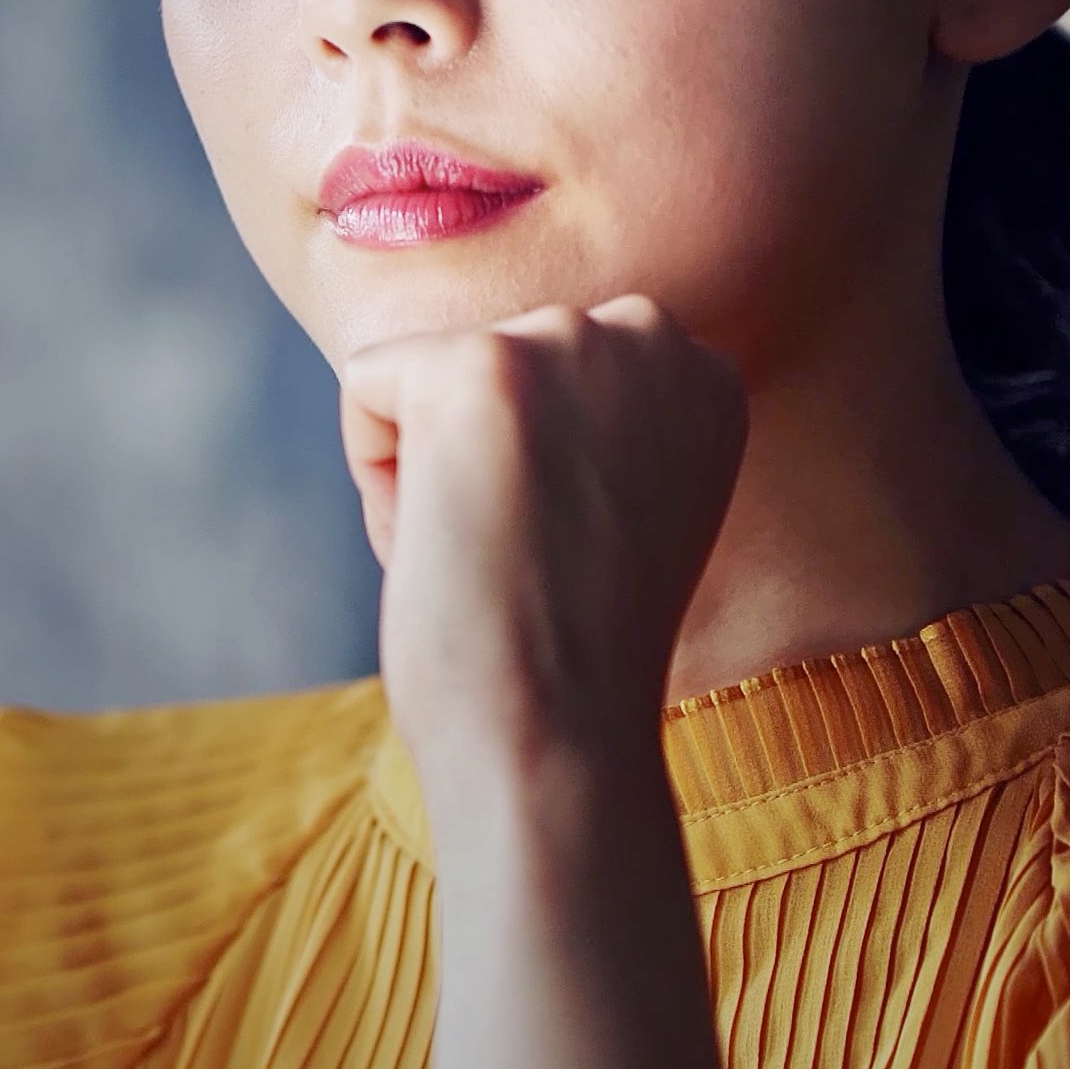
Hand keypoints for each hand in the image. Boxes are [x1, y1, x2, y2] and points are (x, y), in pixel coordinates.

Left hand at [337, 294, 746, 775]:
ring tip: (494, 555)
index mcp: (703, 373)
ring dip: (428, 470)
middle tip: (528, 560)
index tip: (570, 548)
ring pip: (423, 376)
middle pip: (485, 362)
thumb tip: (512, 383)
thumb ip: (595, 424)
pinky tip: (447, 540)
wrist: (561, 732)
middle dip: (475, 461)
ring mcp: (566, 342)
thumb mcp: (623, 503)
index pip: (552, 373)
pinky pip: (365, 388)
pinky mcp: (480, 364)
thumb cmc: (575, 651)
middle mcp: (652, 336)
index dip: (535, 474)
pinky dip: (377, 479)